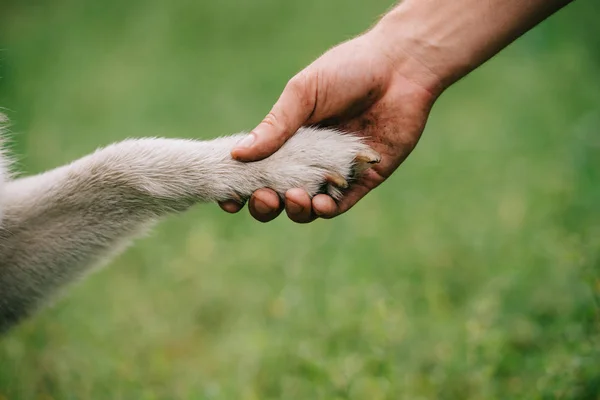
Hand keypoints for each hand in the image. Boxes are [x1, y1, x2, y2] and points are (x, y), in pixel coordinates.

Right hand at [219, 30, 440, 222]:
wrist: (399, 67)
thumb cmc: (347, 70)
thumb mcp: (302, 94)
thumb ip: (274, 126)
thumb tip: (237, 155)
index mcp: (289, 139)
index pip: (259, 171)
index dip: (241, 188)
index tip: (228, 198)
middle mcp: (309, 160)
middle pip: (279, 195)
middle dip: (265, 204)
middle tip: (262, 198)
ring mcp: (336, 172)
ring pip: (309, 206)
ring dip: (296, 209)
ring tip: (294, 198)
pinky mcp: (365, 179)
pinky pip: (342, 204)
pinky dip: (327, 208)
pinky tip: (320, 203)